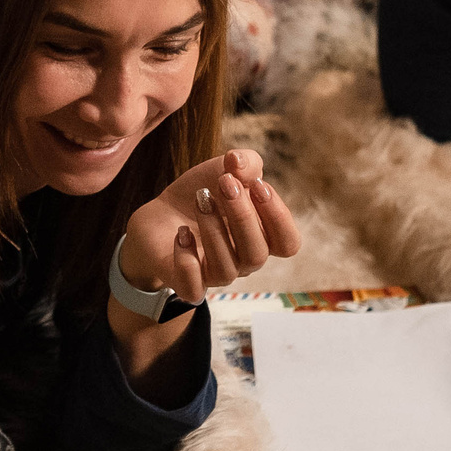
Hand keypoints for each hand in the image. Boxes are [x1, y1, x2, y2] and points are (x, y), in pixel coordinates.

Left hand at [121, 148, 304, 303]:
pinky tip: (182, 233)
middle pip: (257, 255)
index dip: (278, 217)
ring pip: (226, 269)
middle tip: (224, 184)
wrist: (162, 211)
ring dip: (214, 231)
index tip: (258, 185)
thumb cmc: (204, 193)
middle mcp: (244, 261)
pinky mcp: (187, 283)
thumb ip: (245, 163)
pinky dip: (188, 261)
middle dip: (242, 216)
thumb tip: (239, 162)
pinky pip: (194, 288)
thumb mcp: (225, 169)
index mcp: (263, 237)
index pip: (288, 244)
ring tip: (200, 200)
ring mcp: (216, 275)